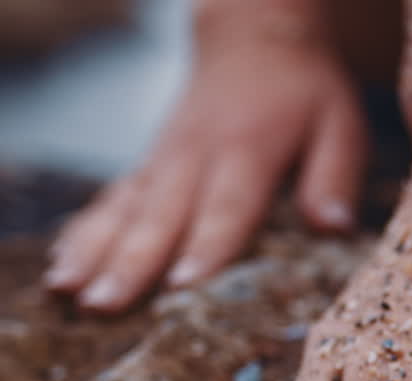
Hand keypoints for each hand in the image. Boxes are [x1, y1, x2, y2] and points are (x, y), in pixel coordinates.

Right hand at [45, 11, 366, 311]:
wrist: (257, 39)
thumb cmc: (307, 91)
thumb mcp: (341, 124)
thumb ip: (336, 176)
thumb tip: (335, 228)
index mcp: (249, 147)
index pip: (228, 204)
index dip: (207, 246)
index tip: (183, 284)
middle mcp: (196, 153)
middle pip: (163, 213)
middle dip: (133, 262)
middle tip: (106, 304)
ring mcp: (166, 158)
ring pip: (126, 208)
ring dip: (96, 251)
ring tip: (69, 289)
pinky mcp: (150, 164)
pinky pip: (112, 199)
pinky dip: (84, 232)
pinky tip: (63, 266)